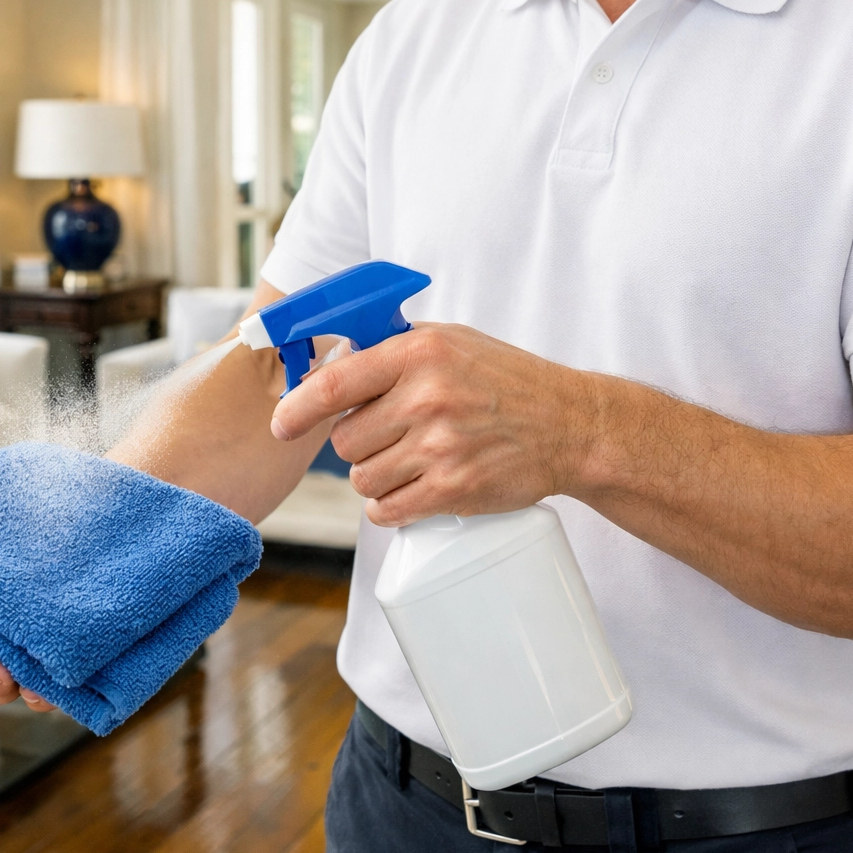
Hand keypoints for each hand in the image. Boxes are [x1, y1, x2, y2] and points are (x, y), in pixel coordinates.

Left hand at [270, 323, 604, 526]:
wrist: (571, 425)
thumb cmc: (505, 380)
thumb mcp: (450, 342)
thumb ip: (391, 350)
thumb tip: (325, 363)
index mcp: (420, 354)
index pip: (335, 384)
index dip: (297, 408)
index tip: (281, 424)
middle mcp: (427, 399)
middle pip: (345, 441)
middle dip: (358, 444)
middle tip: (390, 436)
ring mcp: (440, 448)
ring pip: (362, 479)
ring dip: (376, 477)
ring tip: (410, 460)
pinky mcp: (452, 490)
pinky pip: (386, 510)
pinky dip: (390, 506)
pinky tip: (413, 489)